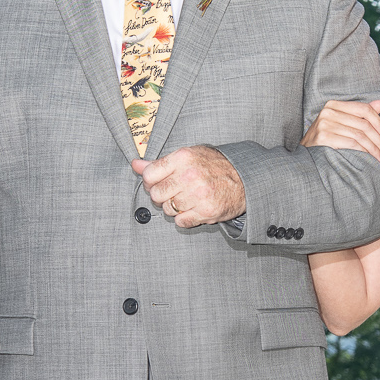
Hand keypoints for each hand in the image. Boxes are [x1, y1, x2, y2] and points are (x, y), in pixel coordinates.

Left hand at [131, 146, 245, 227]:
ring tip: (187, 200)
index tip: (158, 183)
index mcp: (183, 158)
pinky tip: (194, 209)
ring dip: (174, 208)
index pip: (149, 175)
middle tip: (173, 193)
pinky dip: (185, 219)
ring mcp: (198, 195)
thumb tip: (135, 165)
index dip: (150, 182)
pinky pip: (181, 222)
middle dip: (161, 196)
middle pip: (156, 195)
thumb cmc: (214, 166)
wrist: (245, 179)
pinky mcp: (206, 212)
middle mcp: (190, 175)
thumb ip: (160, 163)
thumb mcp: (189, 156)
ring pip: (167, 210)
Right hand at [301, 98, 379, 161]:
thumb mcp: (343, 122)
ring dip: (374, 148)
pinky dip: (364, 151)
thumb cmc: (327, 137)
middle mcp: (329, 111)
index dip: (378, 122)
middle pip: (363, 123)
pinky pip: (351, 143)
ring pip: (359, 135)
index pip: (364, 109)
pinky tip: (370, 157)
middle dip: (379, 139)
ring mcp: (325, 124)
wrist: (305, 153)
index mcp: (334, 104)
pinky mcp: (324, 137)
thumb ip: (361, 114)